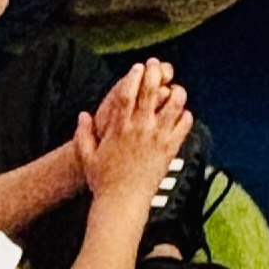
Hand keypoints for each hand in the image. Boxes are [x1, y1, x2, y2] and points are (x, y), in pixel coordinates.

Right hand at [75, 62, 191, 209]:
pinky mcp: (170, 148)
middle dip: (154, 73)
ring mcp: (157, 137)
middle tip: (156, 65)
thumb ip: (82, 134)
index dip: (133, 77)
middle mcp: (140, 129)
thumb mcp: (87, 157)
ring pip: (173, 104)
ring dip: (175, 92)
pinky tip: (181, 113)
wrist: (122, 203)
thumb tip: (82, 115)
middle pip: (151, 91)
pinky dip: (185, 115)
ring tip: (173, 89)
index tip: (137, 68)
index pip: (127, 94)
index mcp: (119, 128)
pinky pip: (185, 124)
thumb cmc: (104, 182)